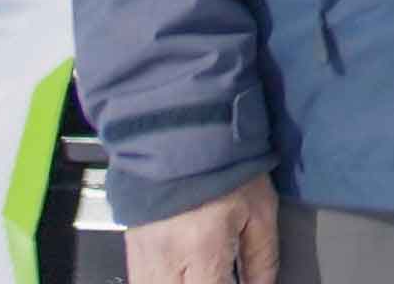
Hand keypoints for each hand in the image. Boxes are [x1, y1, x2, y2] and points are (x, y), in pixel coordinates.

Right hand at [130, 175, 278, 283]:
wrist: (184, 126)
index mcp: (202, 249)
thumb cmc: (225, 161)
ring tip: (203, 272)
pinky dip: (161, 281)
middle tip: (220, 274)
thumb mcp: (260, 209)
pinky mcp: (131, 244)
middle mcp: (166, 257)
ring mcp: (143, 252)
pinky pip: (141, 279)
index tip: (241, 282)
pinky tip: (183, 273)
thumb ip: (262, 256)